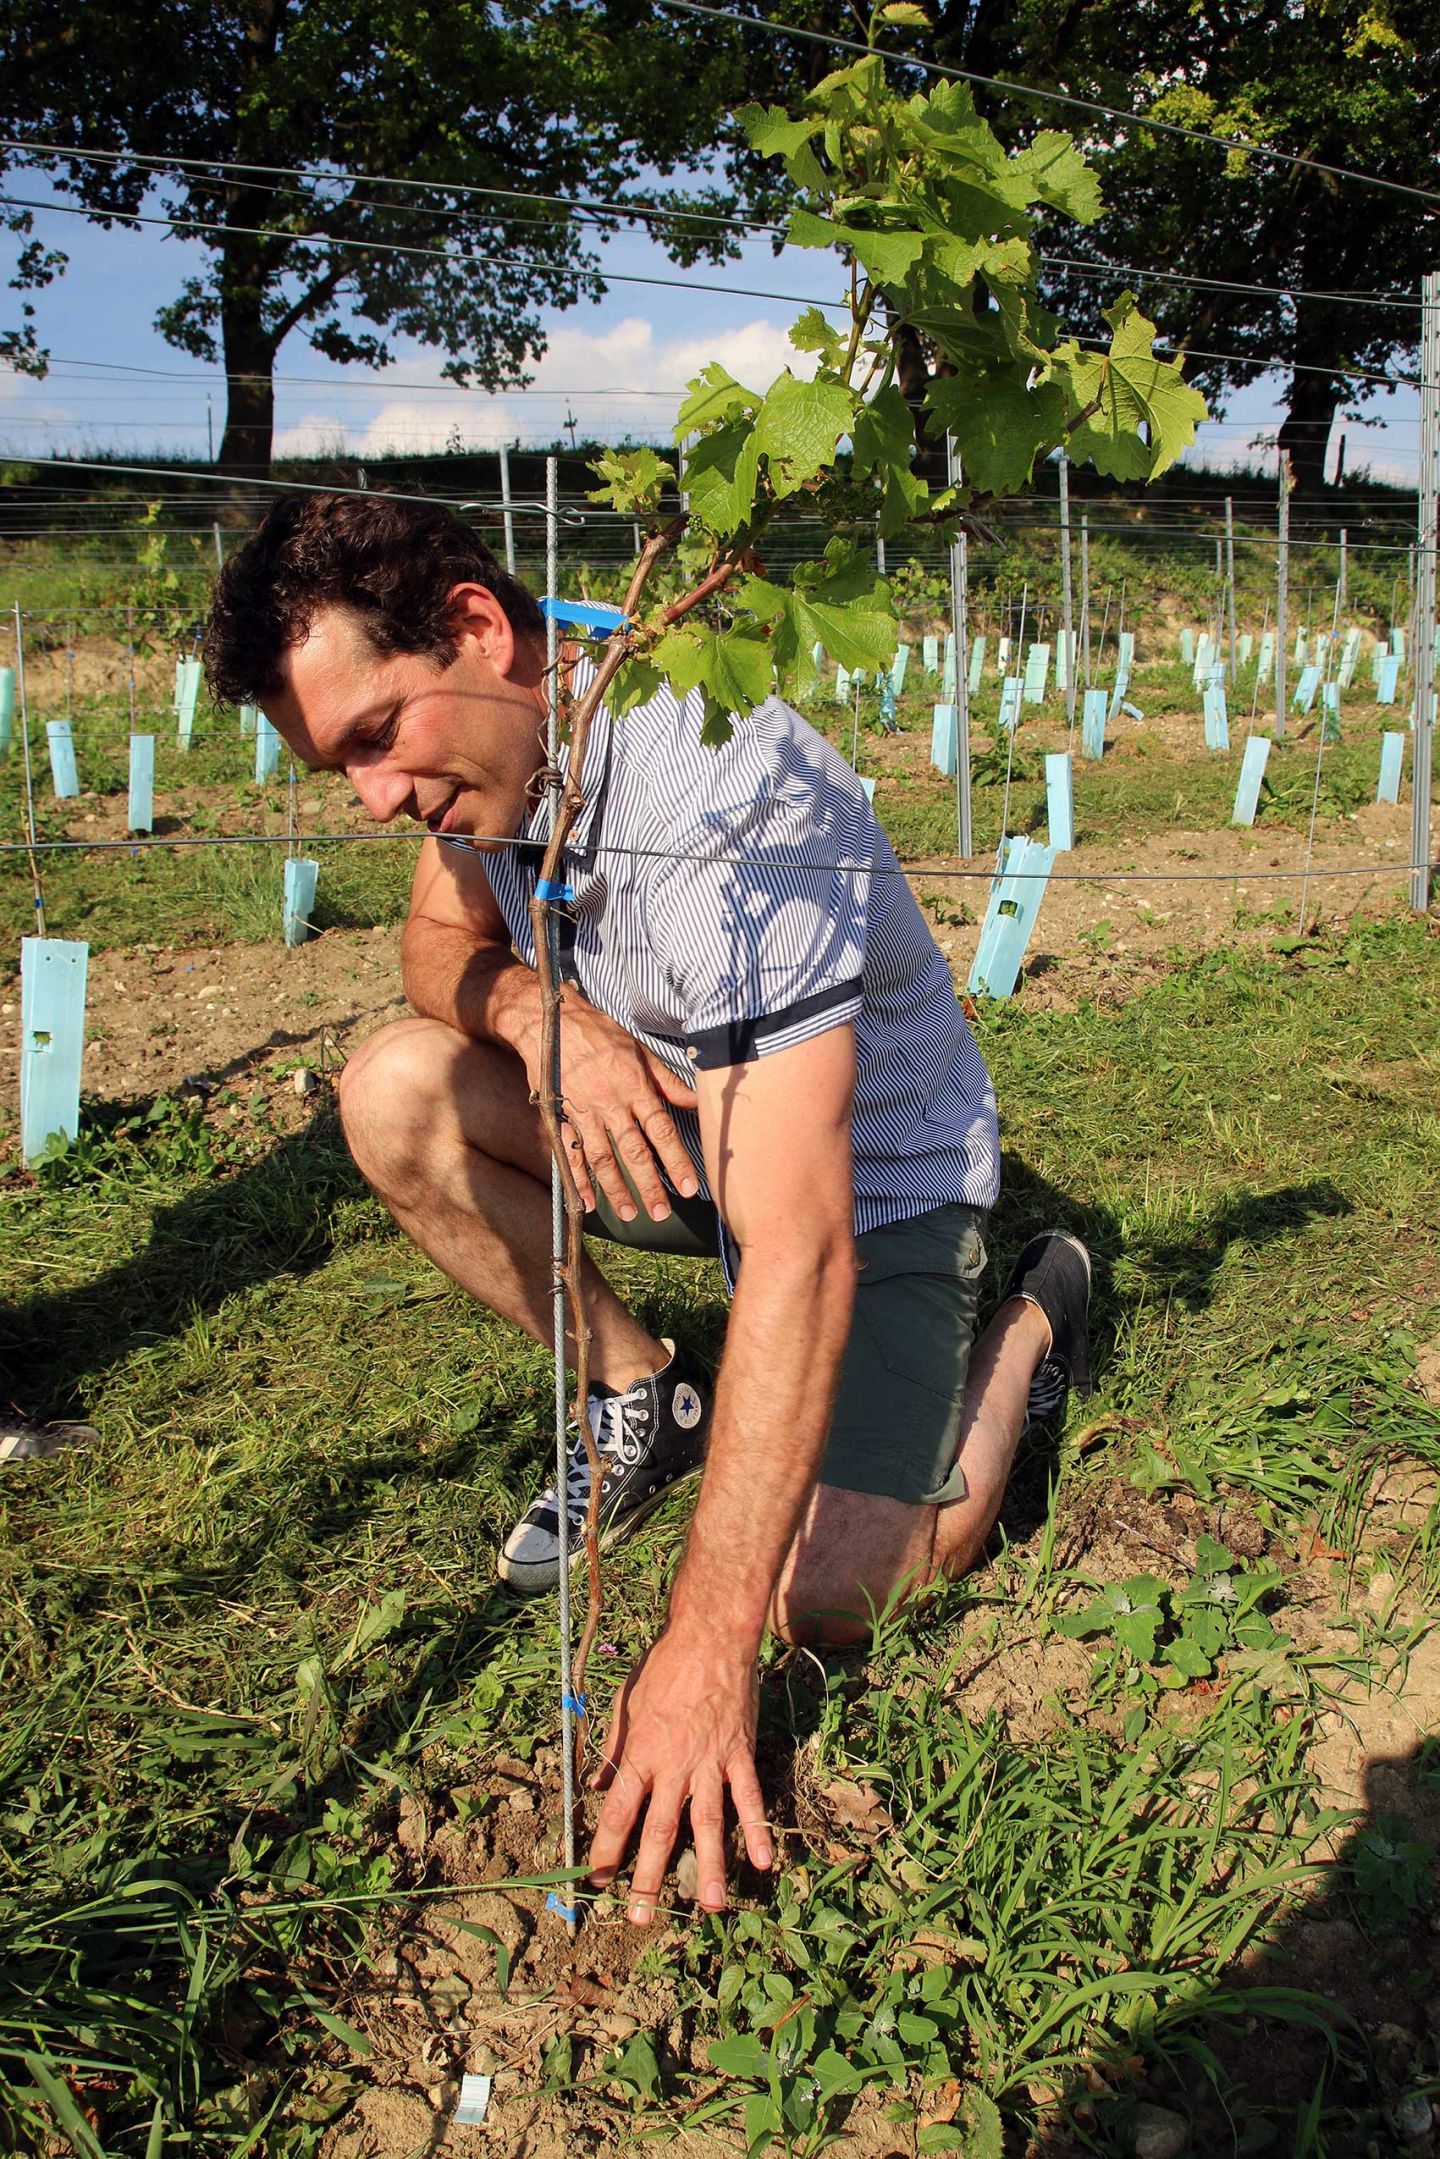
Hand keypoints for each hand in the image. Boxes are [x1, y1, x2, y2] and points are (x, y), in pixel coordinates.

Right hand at [522, 991, 699, 1223]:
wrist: (549, 1022)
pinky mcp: (558, 1117)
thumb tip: (696, 1100)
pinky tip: (588, 1202)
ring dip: (617, 1189)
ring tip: (631, 1214)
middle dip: (649, 1185)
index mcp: (634, 1086)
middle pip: (633, 1152)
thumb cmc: (599, 1033)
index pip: (661, 1130)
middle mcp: (610, 1104)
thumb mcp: (640, 1050)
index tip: (689, 1187)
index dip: (676, 1160)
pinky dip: (578, 1179)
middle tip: (662, 1214)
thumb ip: (667, 1081)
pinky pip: (569, 1153)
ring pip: (602, 1158)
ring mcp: (582, 1113)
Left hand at [588, 1627, 772, 1922]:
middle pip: (660, 1831)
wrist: (709, 1637)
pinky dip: (757, 1829)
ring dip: (710, 1868)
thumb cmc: (662, 1667)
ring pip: (708, 1824)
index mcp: (641, 1753)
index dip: (606, 1849)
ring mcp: (710, 1762)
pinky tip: (764, 1862)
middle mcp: (674, 1766)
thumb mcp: (624, 1704)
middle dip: (649, 1878)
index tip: (598, 1878)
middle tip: (642, 1917)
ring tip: (709, 1908)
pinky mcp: (739, 1754)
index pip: (618, 1812)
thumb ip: (611, 1749)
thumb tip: (594, 1788)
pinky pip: (749, 1798)